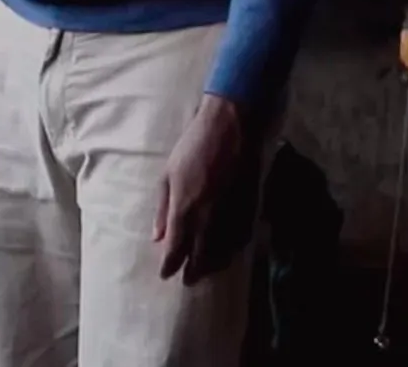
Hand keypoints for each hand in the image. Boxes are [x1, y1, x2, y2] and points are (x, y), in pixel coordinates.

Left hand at [155, 94, 256, 285]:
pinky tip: (228, 253)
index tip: (166, 274)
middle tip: (188, 281)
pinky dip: (233, 252)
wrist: (233, 127)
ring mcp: (231, 216)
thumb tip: (157, 236)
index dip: (170, 266)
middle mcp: (208, 219)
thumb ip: (163, 207)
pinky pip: (241, 240)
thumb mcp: (168, 173)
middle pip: (201, 258)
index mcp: (185, 209)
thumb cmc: (194, 146)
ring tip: (206, 271)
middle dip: (193, 272)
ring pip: (223, 253)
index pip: (176, 250)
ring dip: (213, 265)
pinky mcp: (249, 209)